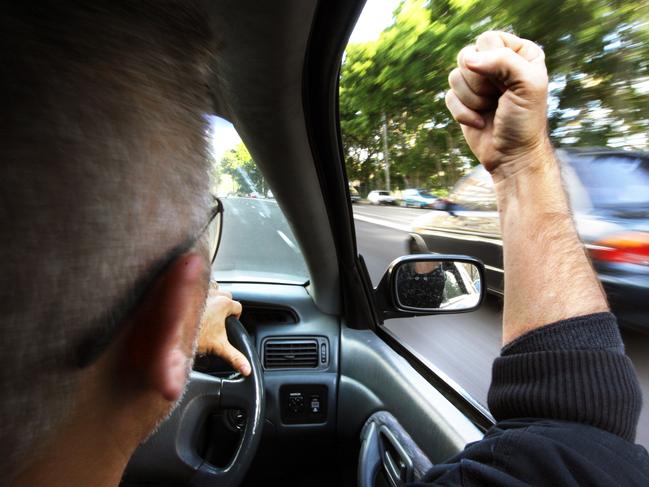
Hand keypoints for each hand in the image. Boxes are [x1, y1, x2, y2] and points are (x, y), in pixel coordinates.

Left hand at [196, 284, 250, 375]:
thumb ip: (235, 357)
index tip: (230, 324)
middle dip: (224, 305)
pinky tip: (190, 304)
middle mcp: (214, 293)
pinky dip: (196, 293)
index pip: (238, 307)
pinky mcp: (187, 290)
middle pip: (226, 296)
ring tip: (206, 311)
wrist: (171, 329)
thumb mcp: (218, 347)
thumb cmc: (193, 335)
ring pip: (213, 289)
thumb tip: (247, 370)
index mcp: (224, 304)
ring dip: (212, 297)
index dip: (235, 316)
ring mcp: (200, 290)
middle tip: (218, 319)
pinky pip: (196, 287)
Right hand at [445, 31, 549, 177]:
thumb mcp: (527, 85)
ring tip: (490, 110)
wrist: (512, 156)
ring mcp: (478, 83)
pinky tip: (480, 122)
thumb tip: (467, 59)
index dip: (491, 62)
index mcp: (518, 53)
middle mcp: (496, 64)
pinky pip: (448, 96)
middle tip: (498, 98)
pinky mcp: (462, 100)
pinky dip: (463, 113)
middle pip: (467, 56)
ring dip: (472, 100)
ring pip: (454, 77)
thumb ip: (502, 61)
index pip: (488, 39)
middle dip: (479, 83)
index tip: (506, 84)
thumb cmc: (525, 120)